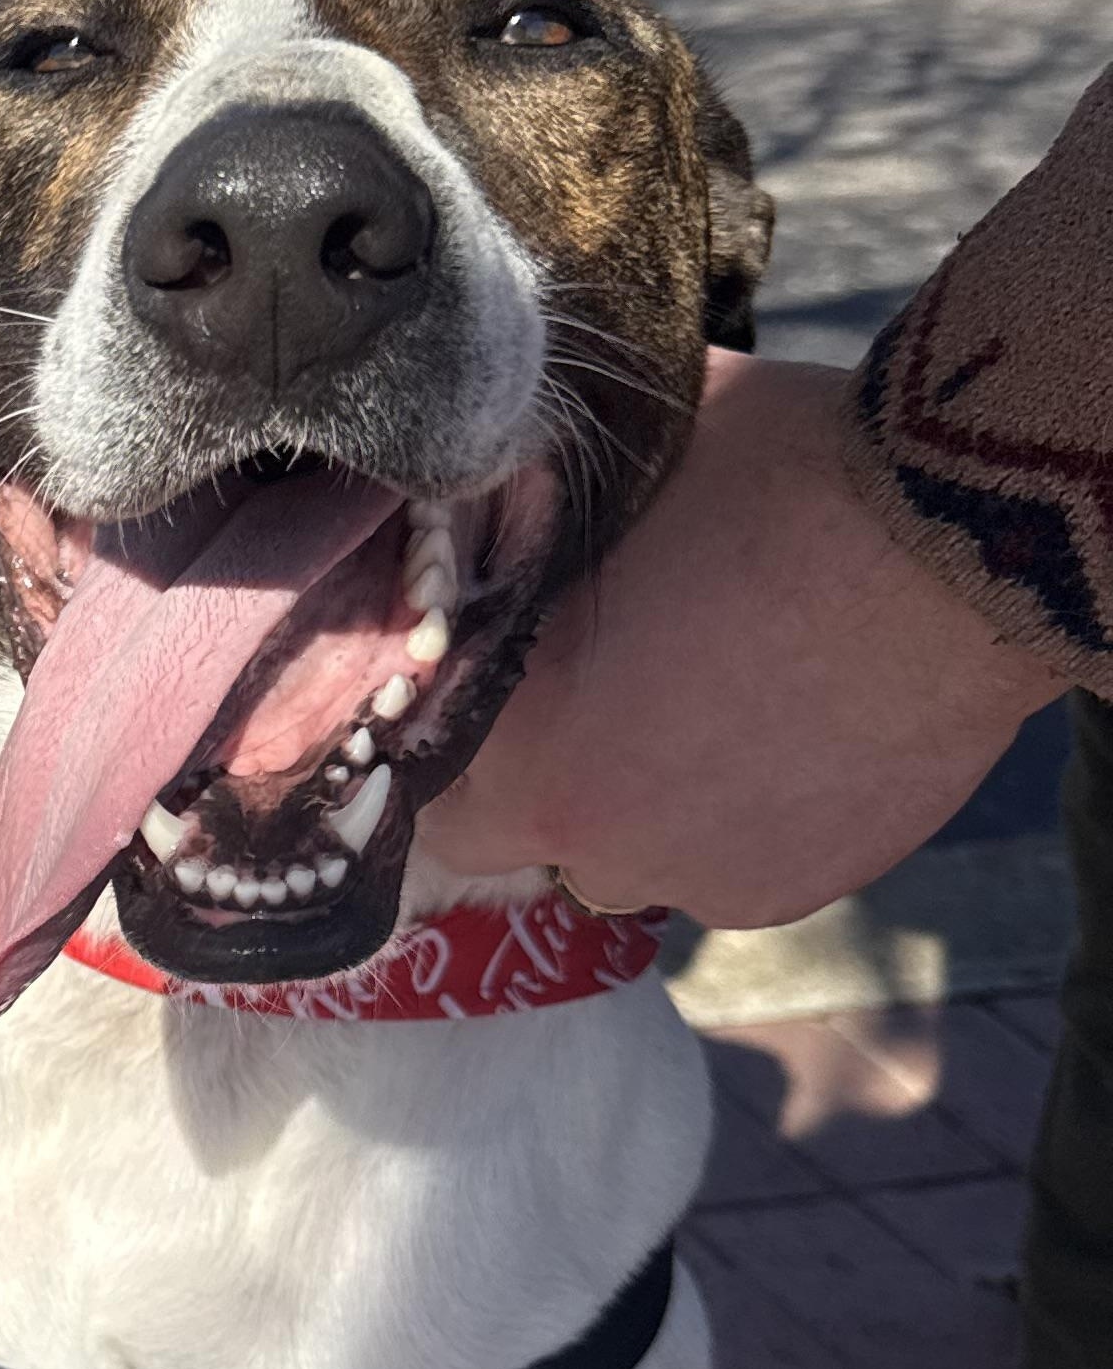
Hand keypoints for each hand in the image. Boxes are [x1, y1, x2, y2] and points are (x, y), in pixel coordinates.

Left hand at [420, 353, 1059, 928]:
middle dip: (525, 775)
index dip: (441, 712)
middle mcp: (578, 833)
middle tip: (580, 699)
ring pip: (616, 860)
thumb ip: (515, 525)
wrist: (957, 538)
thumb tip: (474, 501)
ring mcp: (686, 873)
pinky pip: (721, 873)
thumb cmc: (769, 482)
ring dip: (632, 806)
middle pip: (500, 832)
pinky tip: (777, 742)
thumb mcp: (602, 476)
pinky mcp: (780, 892)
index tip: (482, 672)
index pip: (411, 760)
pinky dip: (733, 824)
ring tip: (696, 715)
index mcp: (506, 736)